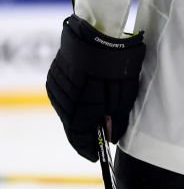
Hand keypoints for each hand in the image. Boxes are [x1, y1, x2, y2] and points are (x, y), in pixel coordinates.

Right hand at [45, 15, 145, 161]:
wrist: (99, 31)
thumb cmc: (116, 65)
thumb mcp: (124, 95)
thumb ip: (116, 119)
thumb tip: (110, 136)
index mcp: (78, 110)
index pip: (80, 139)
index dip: (89, 149)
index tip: (96, 157)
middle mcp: (61, 102)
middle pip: (72, 125)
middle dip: (86, 132)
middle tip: (100, 137)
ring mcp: (55, 87)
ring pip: (67, 109)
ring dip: (80, 115)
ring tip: (96, 115)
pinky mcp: (54, 73)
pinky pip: (64, 95)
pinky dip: (75, 100)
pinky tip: (87, 96)